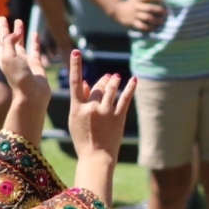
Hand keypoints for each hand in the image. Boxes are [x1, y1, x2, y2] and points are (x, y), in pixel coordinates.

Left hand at [0, 17, 49, 108]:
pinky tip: (34, 33)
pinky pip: (33, 48)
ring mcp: (23, 60)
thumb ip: (9, 42)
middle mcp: (10, 56)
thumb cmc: (17, 77)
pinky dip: (33, 40)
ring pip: (19, 42)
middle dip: (3, 28)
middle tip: (2, 17)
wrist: (31, 94)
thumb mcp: (8, 57)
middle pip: (5, 39)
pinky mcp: (34, 63)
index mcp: (1, 55)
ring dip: (18, 32)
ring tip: (19, 20)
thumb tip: (14, 32)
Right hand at [67, 50, 136, 164]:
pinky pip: (125, 98)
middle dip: (102, 81)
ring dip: (114, 81)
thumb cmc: (83, 139)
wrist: (96, 157)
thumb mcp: (75, 120)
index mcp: (77, 108)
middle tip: (107, 77)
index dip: (75, 66)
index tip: (76, 51)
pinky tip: (133, 79)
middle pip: (97, 86)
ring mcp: (106, 112)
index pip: (75, 82)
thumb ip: (80, 101)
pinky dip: (130, 88)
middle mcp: (91, 108)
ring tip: (115, 77)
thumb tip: (86, 83)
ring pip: (111, 89)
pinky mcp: (119, 117)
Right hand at [110, 0, 165, 31]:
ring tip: (161, 21)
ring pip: (147, 18)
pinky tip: (153, 27)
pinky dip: (148, 27)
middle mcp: (135, 6)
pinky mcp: (132, 22)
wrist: (118, 11)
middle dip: (158, 10)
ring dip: (155, 20)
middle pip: (149, 8)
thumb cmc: (132, 3)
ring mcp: (134, 15)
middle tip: (165, 12)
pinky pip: (141, 26)